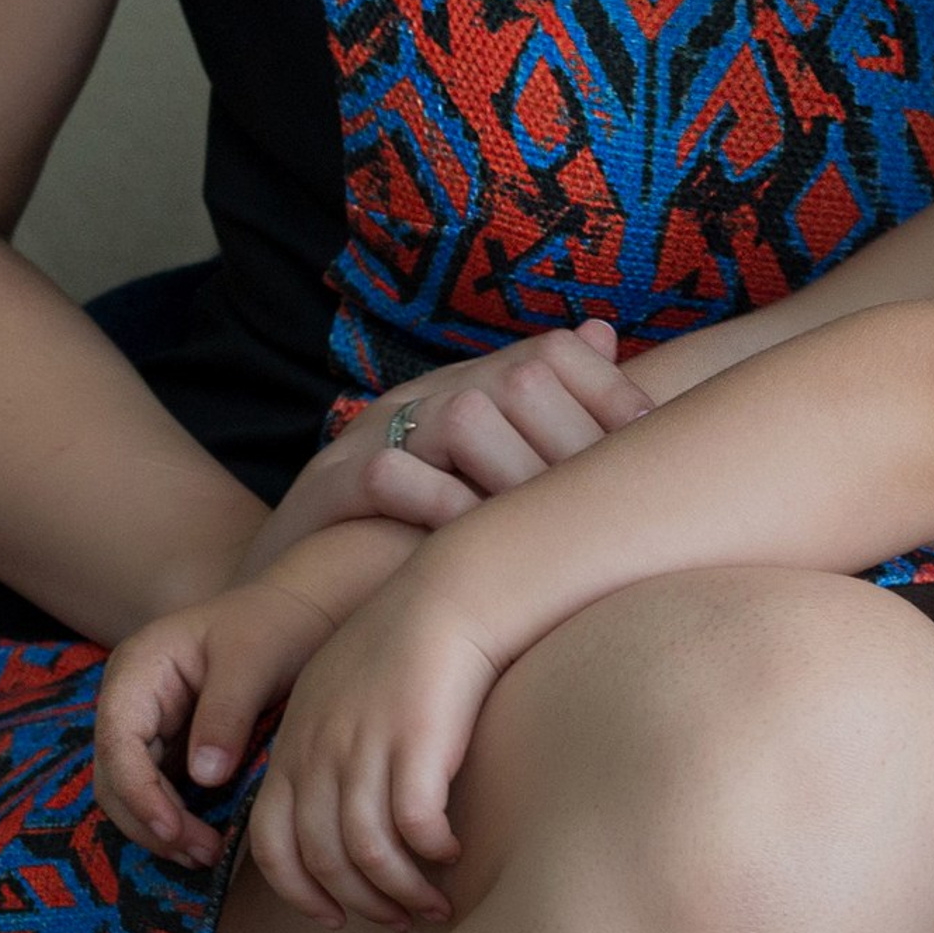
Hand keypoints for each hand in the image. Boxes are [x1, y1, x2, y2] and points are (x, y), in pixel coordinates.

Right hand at [95, 520, 423, 898]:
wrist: (297, 614)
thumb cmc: (275, 626)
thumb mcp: (253, 661)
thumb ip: (226, 715)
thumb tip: (205, 778)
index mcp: (137, 669)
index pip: (117, 742)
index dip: (139, 793)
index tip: (175, 830)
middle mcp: (129, 700)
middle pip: (114, 776)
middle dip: (150, 821)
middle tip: (202, 854)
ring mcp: (145, 725)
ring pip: (130, 792)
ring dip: (160, 829)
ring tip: (207, 855)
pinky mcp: (167, 746)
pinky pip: (157, 792)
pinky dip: (176, 820)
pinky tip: (210, 841)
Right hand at [243, 320, 655, 569]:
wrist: (285, 597)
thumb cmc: (408, 545)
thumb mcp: (485, 487)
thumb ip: (544, 421)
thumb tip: (604, 335)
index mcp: (464, 389)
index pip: (552, 354)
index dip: (609, 396)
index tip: (648, 456)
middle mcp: (420, 399)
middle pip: (518, 381)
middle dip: (574, 447)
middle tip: (605, 514)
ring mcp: (368, 438)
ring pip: (462, 417)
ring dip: (517, 478)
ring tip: (549, 536)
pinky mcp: (326, 490)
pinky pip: (391, 479)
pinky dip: (444, 511)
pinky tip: (478, 551)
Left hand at [246, 556, 502, 932]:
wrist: (447, 597)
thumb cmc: (398, 647)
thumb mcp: (333, 696)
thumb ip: (317, 752)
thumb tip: (326, 813)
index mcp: (293, 746)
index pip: (272, 843)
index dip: (300, 891)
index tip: (333, 915)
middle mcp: (320, 754)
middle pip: (322, 859)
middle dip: (360, 903)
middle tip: (397, 920)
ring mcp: (365, 750)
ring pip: (368, 853)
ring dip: (401, 891)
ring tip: (432, 905)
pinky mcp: (416, 744)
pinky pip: (415, 826)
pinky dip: (431, 851)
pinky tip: (452, 852)